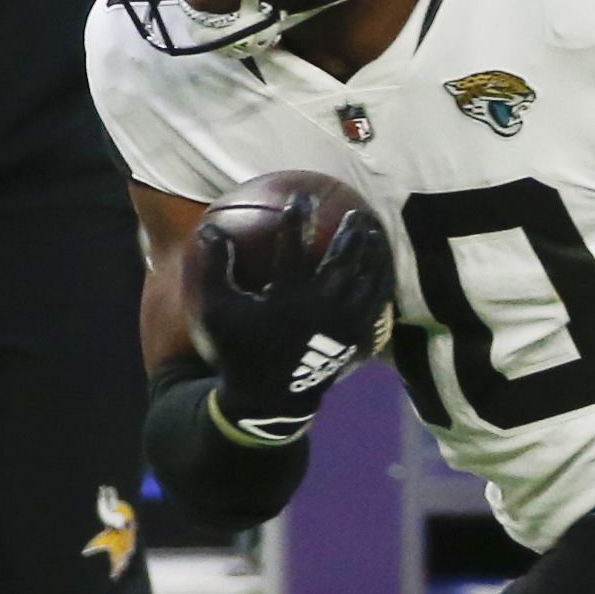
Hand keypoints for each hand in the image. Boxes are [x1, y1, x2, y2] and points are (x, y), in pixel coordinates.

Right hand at [197, 193, 393, 442]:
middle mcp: (320, 307)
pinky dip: (381, 280)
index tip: (300, 197)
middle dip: (350, 233)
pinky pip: (376, 302)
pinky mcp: (355, 335)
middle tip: (355, 211)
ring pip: (365, 280)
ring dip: (372, 253)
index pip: (294, 248)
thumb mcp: (216, 310)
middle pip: (342, 261)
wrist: (270, 396)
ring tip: (374, 231)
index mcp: (287, 297)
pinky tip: (385, 266)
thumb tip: (210, 226)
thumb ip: (214, 267)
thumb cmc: (239, 348)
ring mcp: (342, 322)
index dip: (297, 219)